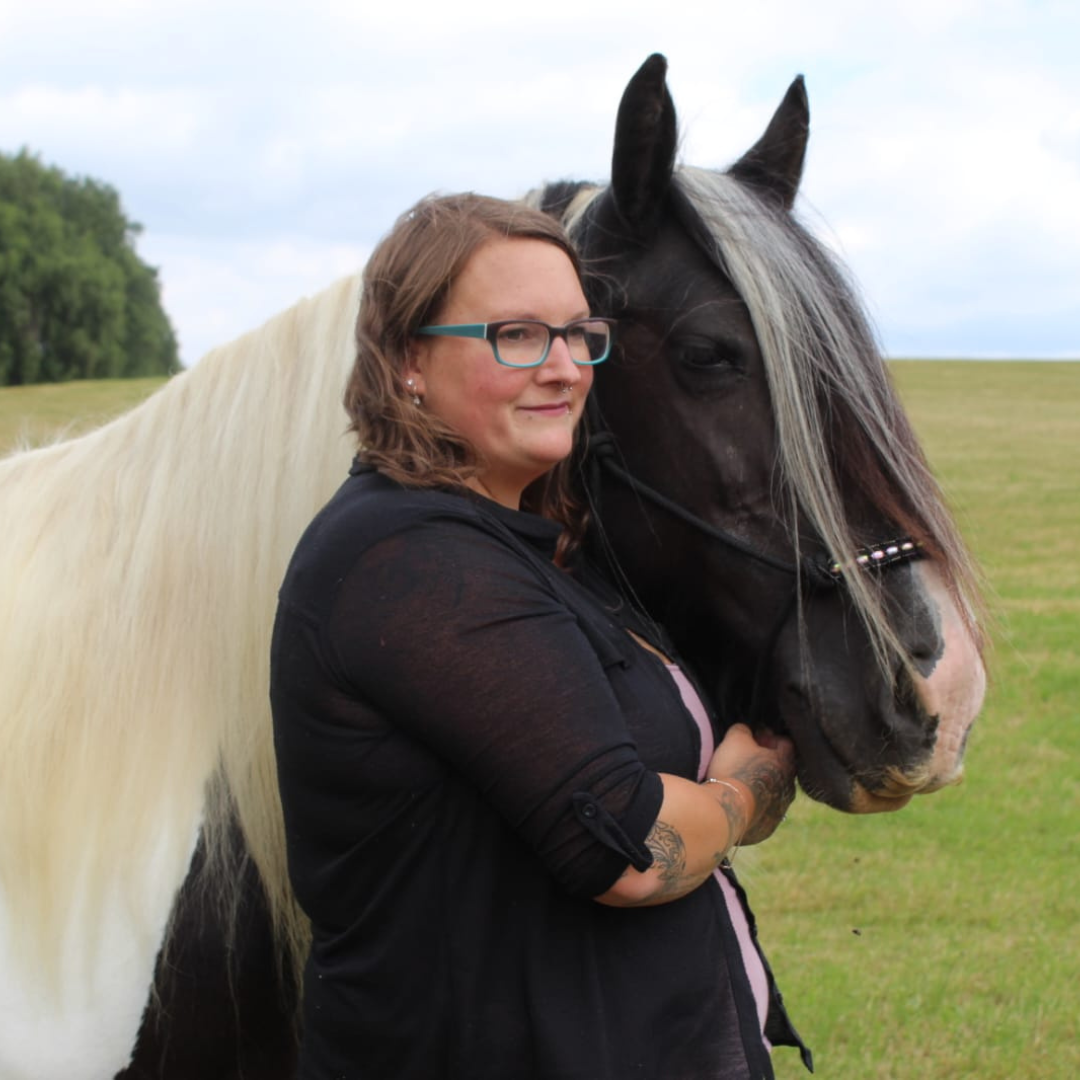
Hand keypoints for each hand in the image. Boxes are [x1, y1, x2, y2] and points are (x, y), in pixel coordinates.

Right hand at [707, 724, 796, 845]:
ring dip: (760, 786)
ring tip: (740, 783)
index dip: (769, 737)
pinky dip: (753, 806)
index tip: (755, 738)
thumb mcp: (735, 738)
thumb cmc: (733, 770)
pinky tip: (737, 802)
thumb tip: (746, 730)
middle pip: (781, 769)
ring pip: (773, 793)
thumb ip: (743, 729)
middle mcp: (788, 788)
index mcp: (786, 764)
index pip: (785, 743)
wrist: (725, 811)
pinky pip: (762, 814)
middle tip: (746, 759)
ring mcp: (779, 811)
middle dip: (766, 763)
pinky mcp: (766, 829)